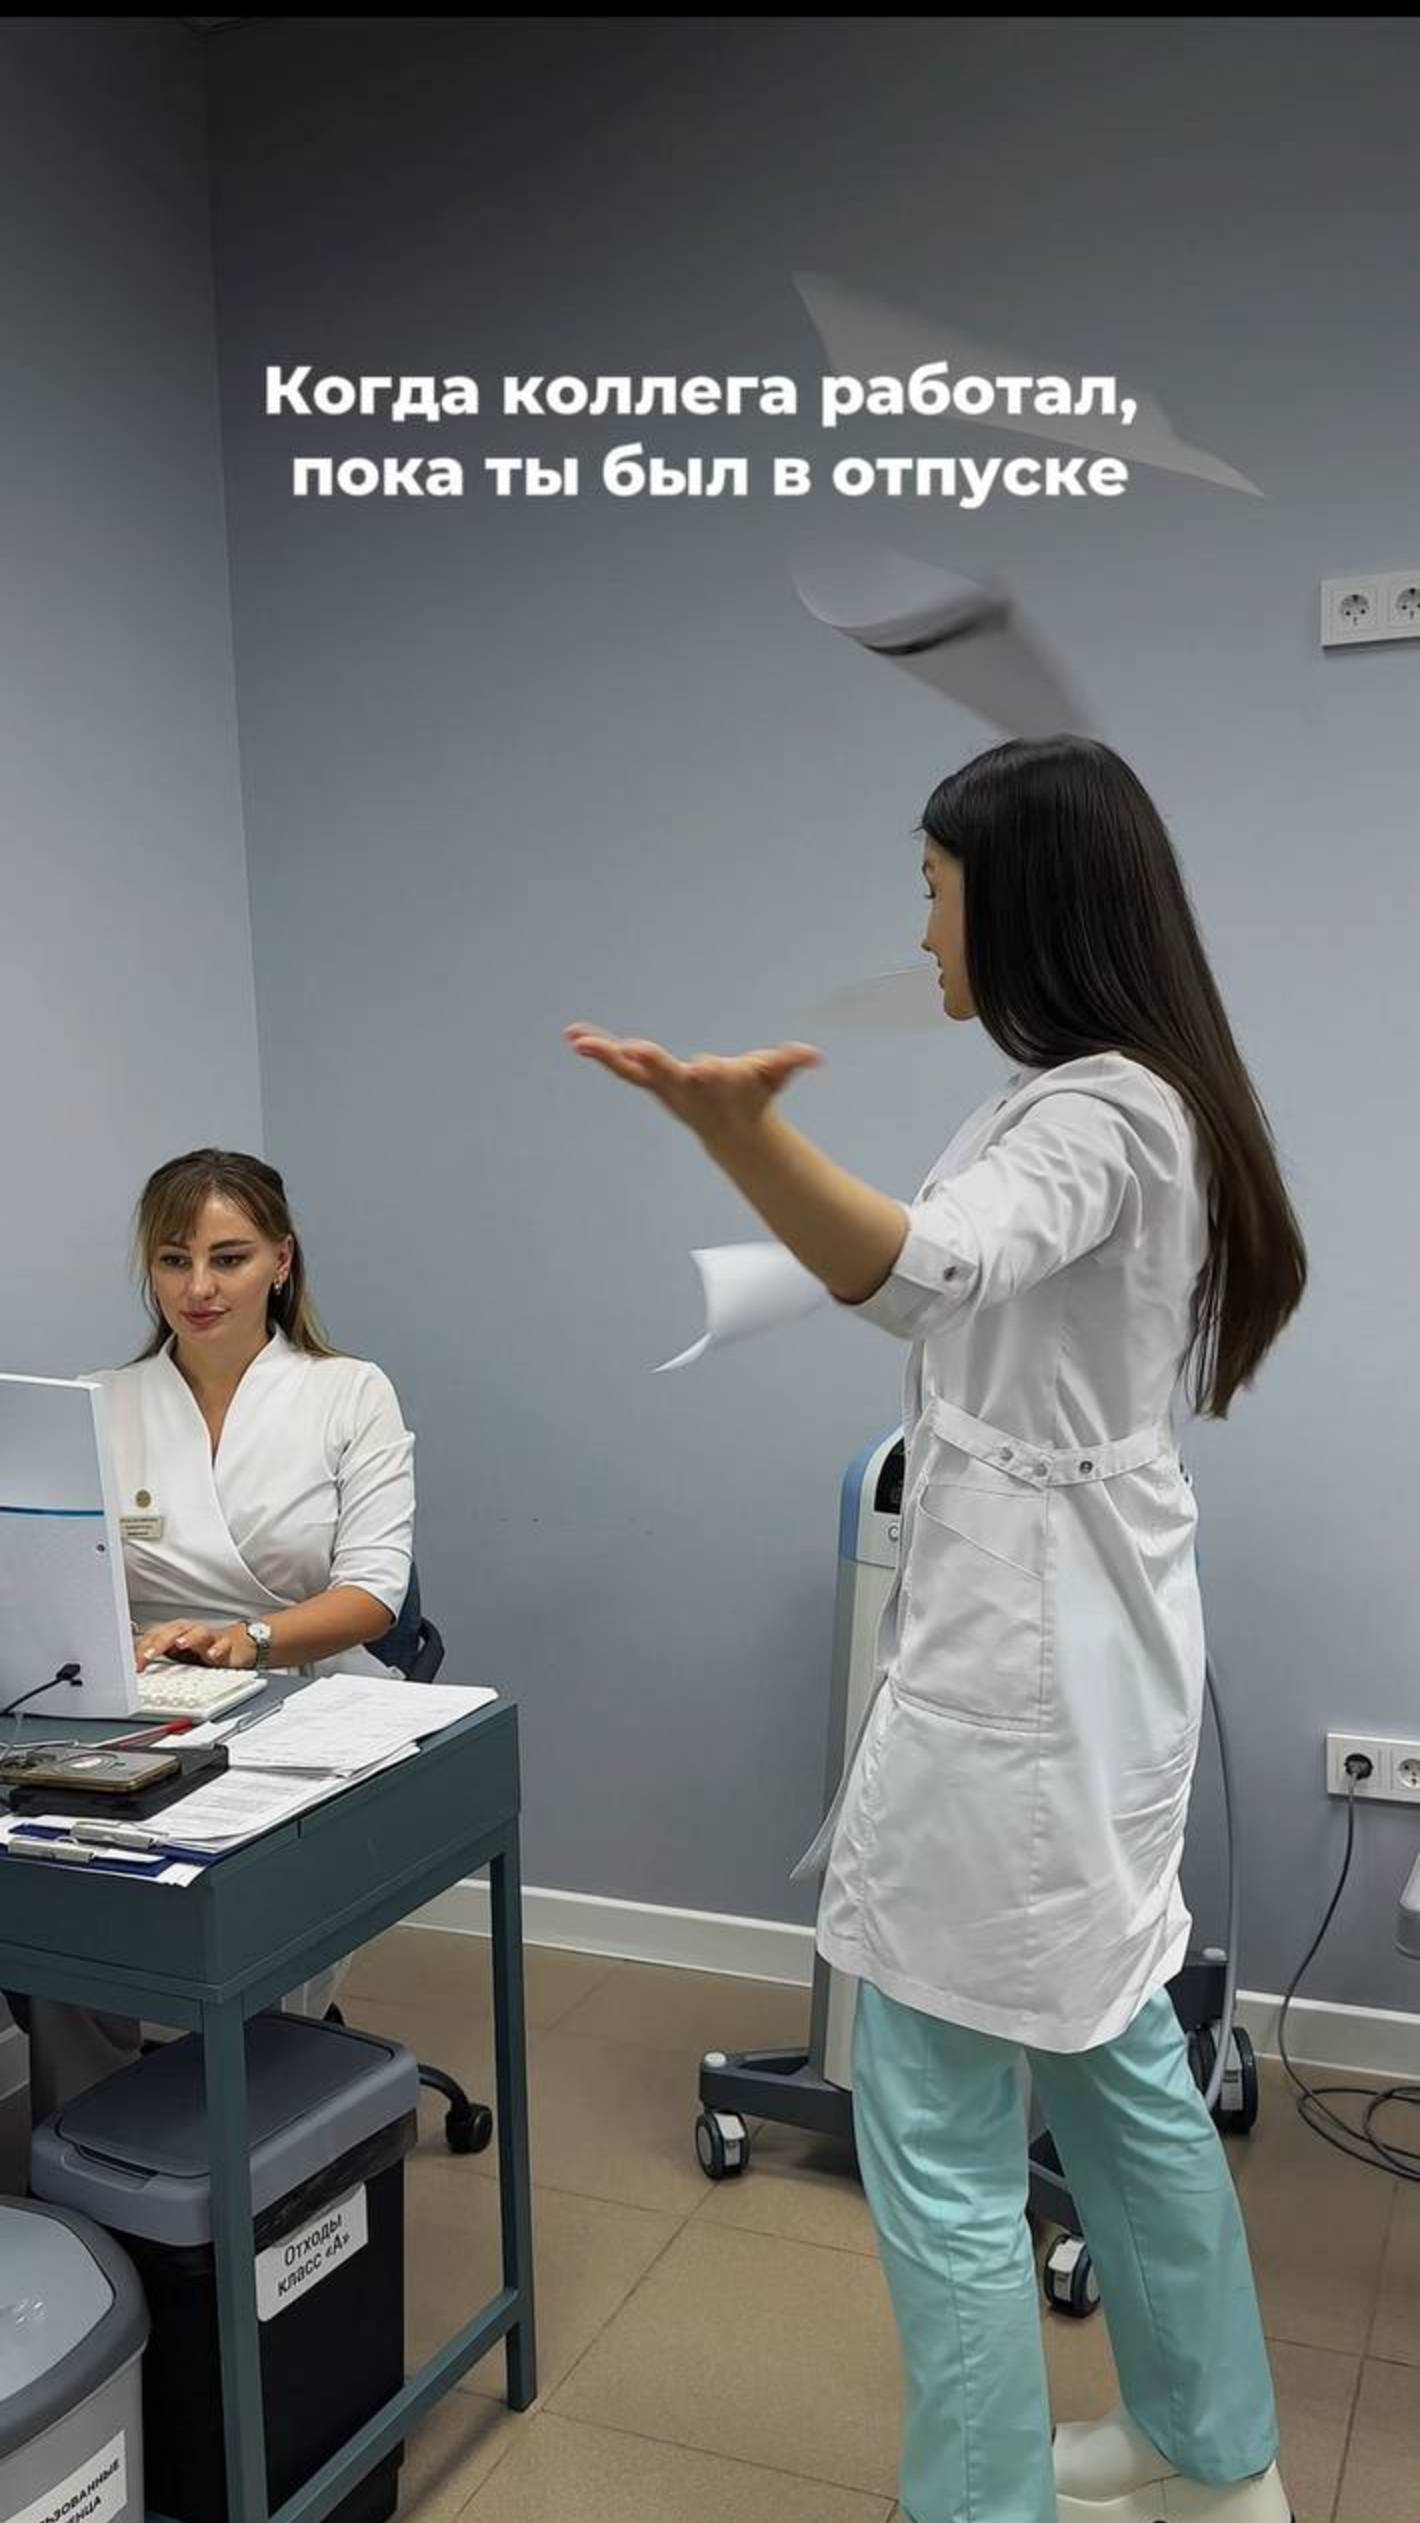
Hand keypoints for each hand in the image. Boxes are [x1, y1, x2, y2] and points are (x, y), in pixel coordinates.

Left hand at [134, 1621, 256, 1670]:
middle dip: (159, 1643)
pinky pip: (222, 1644)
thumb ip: (157, 1656)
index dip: (142, 1650)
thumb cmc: (202, 1649)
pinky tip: (212, 1655)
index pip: (154, 1636)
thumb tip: (133, 1666)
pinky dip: (217, 1649)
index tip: (134, 1667)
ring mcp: (208, 1637)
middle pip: (173, 1631)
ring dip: (188, 1638)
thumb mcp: (177, 1653)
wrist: (236, 1645)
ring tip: (180, 1644)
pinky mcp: (225, 1644)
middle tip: (148, 1656)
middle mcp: (190, 1631)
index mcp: (174, 1632)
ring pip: (198, 1632)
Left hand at [565, 1025, 822, 1142]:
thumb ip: (789, 1064)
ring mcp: (660, 1084)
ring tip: (578, 1040)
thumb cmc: (753, 1095)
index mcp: (714, 1085)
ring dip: (605, 1053)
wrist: (730, 1128)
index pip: (711, 1077)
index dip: (708, 1072)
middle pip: (664, 1072)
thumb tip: (813, 1056)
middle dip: (652, 1061)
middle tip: (634, 1050)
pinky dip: (598, 1050)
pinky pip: (619, 1064)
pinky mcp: (647, 1078)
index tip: (705, 1066)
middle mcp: (682, 1086)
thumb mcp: (773, 1077)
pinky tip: (573, 1036)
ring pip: (630, 1068)